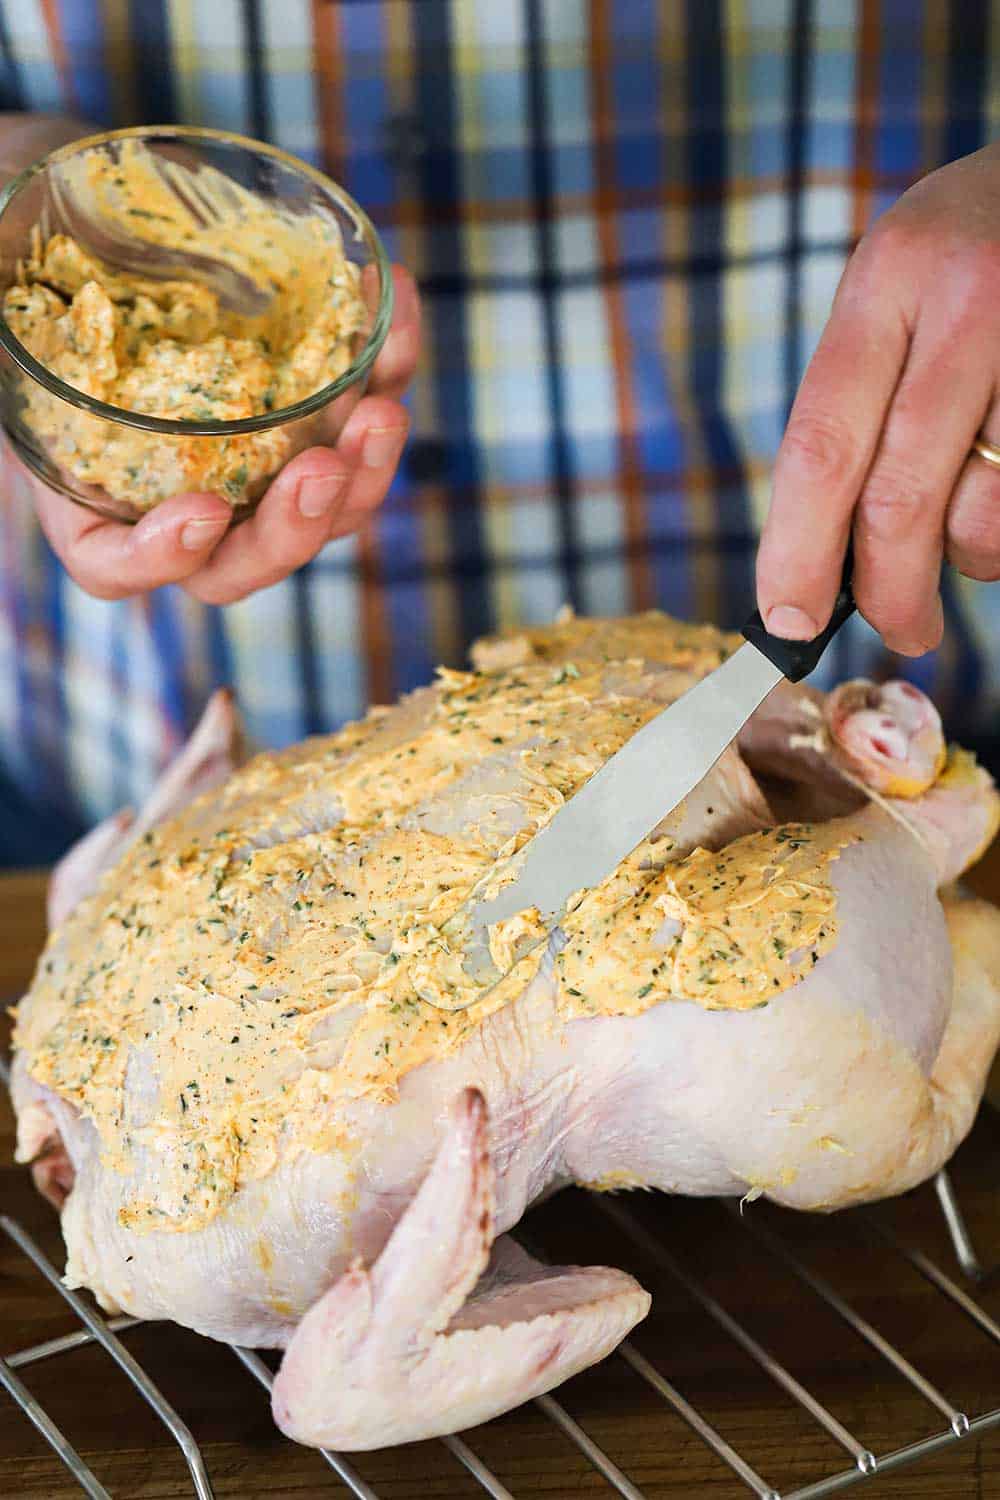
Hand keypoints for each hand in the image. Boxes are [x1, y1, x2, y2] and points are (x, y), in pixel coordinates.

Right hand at [0, 113, 419, 604]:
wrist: (93, 213)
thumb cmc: (22, 264)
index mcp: (94, 493)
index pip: (119, 565)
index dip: (159, 558)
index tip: (196, 516)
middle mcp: (184, 498)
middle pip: (248, 559)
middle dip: (295, 526)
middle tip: (323, 466)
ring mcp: (259, 464)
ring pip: (326, 508)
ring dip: (364, 469)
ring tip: (382, 407)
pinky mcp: (314, 409)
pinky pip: (362, 409)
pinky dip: (387, 364)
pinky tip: (394, 305)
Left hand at [757, 143, 999, 655]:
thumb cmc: (978, 244)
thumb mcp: (902, 280)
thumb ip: (861, 393)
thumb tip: (823, 553)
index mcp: (888, 277)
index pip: (821, 444)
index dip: (796, 551)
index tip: (786, 620)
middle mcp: (965, 300)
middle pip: (900, 500)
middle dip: (890, 592)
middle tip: (902, 631)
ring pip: (985, 514)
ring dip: (972, 558)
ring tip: (972, 535)